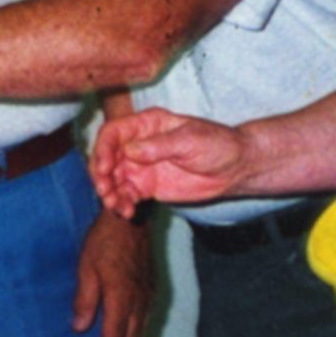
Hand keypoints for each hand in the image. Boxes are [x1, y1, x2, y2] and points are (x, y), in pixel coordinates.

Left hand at [74, 208, 155, 336]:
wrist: (131, 217)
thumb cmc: (105, 240)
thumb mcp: (86, 268)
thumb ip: (85, 300)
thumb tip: (79, 328)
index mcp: (121, 298)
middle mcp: (139, 301)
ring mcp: (148, 294)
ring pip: (140, 330)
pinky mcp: (152, 287)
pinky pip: (145, 318)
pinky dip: (135, 332)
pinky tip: (126, 330)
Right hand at [90, 109, 248, 217]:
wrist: (234, 168)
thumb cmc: (216, 145)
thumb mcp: (189, 140)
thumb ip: (159, 145)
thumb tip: (129, 150)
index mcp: (147, 125)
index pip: (113, 132)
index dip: (103, 149)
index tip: (104, 167)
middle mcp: (139, 144)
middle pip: (108, 157)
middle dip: (101, 175)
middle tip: (105, 191)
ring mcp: (141, 166)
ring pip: (114, 179)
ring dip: (109, 192)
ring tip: (115, 205)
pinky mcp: (147, 186)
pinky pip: (126, 194)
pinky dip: (122, 203)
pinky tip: (127, 211)